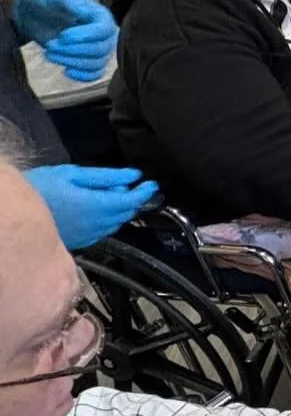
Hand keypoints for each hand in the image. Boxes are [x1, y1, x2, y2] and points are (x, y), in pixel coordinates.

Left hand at [11, 0, 116, 80]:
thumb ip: (74, 3)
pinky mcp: (89, 62)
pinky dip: (80, 75)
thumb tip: (88, 14)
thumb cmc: (47, 1)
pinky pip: (93, 75)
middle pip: (100, 50)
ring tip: (50, 53)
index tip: (63, 36)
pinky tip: (65, 69)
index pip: (105, 30)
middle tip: (52, 44)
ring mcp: (98, 49)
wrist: (34, 13)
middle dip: (73, 50)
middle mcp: (104, 34)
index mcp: (100, 15)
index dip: (86, 36)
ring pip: (95, 64)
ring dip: (71, 61)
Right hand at [24, 163, 157, 248]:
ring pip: (115, 224)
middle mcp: (95, 225)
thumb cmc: (39, 189)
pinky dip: (106, 220)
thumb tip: (133, 177)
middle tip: (127, 184)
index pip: (132, 201)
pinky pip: (102, 232)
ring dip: (119, 210)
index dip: (145, 192)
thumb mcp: (74, 174)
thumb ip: (107, 177)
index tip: (151, 184)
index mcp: (96, 206)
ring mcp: (87, 236)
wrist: (12, 212)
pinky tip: (95, 209)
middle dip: (132, 199)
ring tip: (107, 193)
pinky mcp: (79, 242)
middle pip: (126, 214)